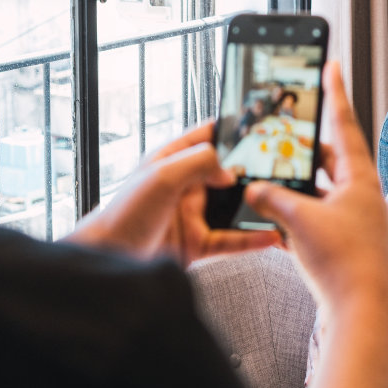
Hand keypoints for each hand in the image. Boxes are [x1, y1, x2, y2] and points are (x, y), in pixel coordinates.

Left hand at [65, 121, 279, 265]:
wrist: (109, 260)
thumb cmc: (122, 213)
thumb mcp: (162, 175)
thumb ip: (199, 163)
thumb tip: (230, 170)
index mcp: (172, 159)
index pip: (207, 135)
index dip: (230, 129)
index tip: (258, 126)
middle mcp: (184, 185)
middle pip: (226, 172)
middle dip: (251, 170)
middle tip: (278, 168)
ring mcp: (191, 214)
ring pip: (231, 207)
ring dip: (254, 206)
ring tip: (279, 203)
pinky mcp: (196, 243)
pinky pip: (230, 239)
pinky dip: (250, 238)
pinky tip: (268, 235)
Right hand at [246, 62, 387, 316]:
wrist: (360, 313)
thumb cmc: (342, 263)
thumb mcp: (298, 222)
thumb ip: (271, 198)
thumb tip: (253, 188)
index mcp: (359, 178)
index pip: (343, 123)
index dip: (334, 93)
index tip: (332, 64)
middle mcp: (359, 193)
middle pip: (326, 158)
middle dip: (300, 149)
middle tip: (281, 133)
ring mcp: (352, 218)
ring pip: (317, 189)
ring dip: (293, 186)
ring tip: (266, 179)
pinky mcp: (341, 241)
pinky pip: (313, 216)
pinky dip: (293, 215)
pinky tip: (270, 219)